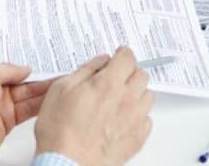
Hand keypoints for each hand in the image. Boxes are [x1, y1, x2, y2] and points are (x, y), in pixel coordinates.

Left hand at [0, 63, 51, 165]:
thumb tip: (24, 68)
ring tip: (60, 81)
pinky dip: (39, 104)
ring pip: (27, 93)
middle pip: (20, 77)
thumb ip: (7, 68)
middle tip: (56, 67)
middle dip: (38, 73)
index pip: (5, 60)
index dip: (21, 56)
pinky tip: (50, 98)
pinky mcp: (6, 121)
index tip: (38, 51)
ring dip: (43, 88)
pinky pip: (27, 109)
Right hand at [35, 47, 154, 165]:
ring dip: (136, 93)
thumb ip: (85, 70)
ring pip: (147, 96)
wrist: (67, 164)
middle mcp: (127, 99)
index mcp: (109, 83)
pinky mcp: (137, 138)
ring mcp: (135, 119)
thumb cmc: (60, 131)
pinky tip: (122, 119)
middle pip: (141, 75)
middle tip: (116, 78)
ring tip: (120, 99)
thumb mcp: (61, 89)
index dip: (122, 54)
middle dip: (130, 72)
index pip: (128, 58)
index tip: (118, 56)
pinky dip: (138, 115)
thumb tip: (100, 61)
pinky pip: (147, 119)